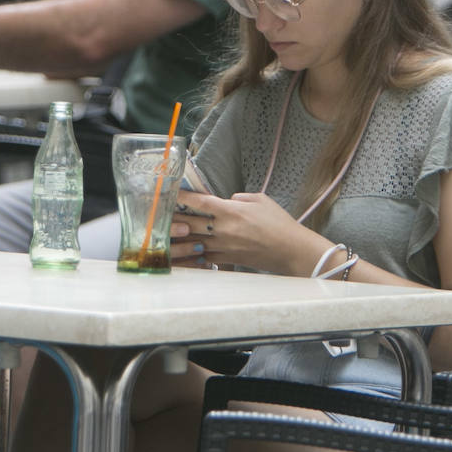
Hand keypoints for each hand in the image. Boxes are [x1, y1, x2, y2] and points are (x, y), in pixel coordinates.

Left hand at [167, 190, 317, 273]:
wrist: (291, 251)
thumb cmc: (279, 223)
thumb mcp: (261, 200)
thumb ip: (239, 197)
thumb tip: (227, 200)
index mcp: (231, 211)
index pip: (200, 202)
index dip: (183, 196)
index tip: (171, 192)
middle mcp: (224, 229)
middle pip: (190, 223)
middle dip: (174, 218)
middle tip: (160, 214)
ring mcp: (224, 246)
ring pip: (193, 242)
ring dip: (179, 238)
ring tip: (165, 234)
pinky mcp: (227, 259)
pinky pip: (204, 257)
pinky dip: (193, 254)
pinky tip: (184, 251)